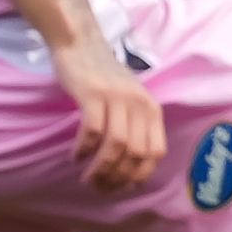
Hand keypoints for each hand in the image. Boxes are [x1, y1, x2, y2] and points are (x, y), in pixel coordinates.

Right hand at [55, 42, 166, 189]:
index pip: (156, 152)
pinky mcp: (93, 94)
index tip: (122, 186)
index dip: (140, 174)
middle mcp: (140, 104)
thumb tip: (133, 170)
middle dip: (118, 177)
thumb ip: (135, 128)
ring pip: (117, 146)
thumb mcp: (130, 101)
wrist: (81, 45)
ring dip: (101, 169)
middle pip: (136, 154)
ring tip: (87, 178)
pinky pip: (92, 131)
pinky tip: (75, 156)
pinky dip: (84, 149)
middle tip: (99, 186)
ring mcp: (117, 98)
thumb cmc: (104, 79)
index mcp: (152, 109)